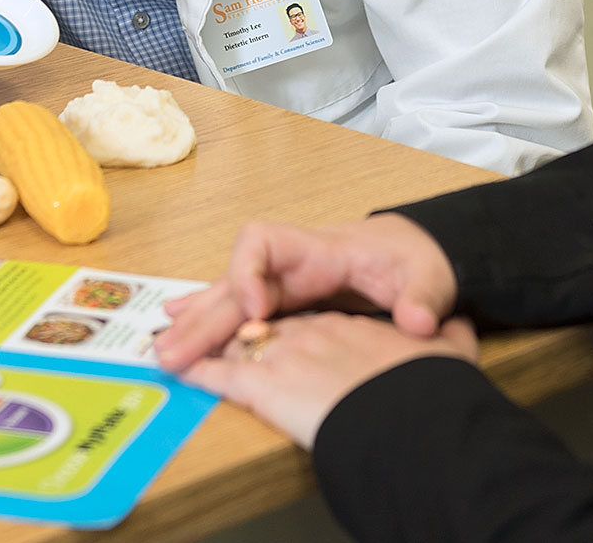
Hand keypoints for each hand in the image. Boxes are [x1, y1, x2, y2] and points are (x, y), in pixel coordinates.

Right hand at [154, 215, 456, 371]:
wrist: (422, 254)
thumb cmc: (420, 257)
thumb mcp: (429, 275)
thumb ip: (422, 297)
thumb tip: (415, 321)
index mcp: (320, 248)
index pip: (262, 241)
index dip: (248, 272)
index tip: (255, 310)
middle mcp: (292, 262)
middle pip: (234, 280)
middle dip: (204, 315)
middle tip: (172, 350)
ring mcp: (286, 281)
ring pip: (230, 297)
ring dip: (198, 324)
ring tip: (163, 350)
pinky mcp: (288, 300)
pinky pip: (240, 309)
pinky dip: (211, 319)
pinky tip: (181, 329)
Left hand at [180, 311, 478, 449]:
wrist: (410, 400)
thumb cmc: (428, 380)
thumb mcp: (445, 348)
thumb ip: (440, 331)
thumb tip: (446, 324)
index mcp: (344, 325)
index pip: (302, 316)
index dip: (276, 318)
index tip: (260, 320)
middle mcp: (310, 331)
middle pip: (258, 322)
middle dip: (223, 324)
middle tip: (194, 330)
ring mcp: (286, 353)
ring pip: (234, 341)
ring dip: (201, 343)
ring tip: (171, 349)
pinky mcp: (268, 382)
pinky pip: (224, 373)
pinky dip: (200, 370)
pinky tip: (179, 368)